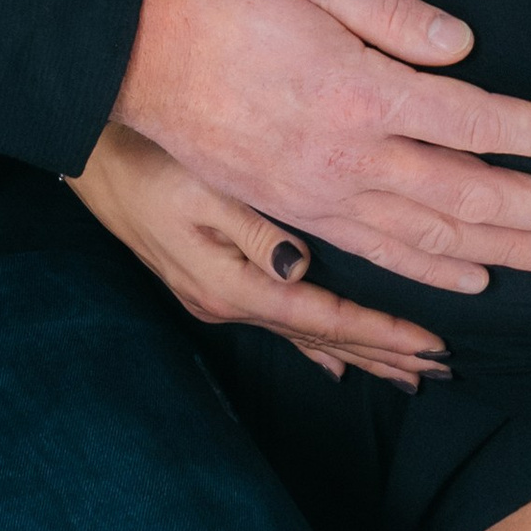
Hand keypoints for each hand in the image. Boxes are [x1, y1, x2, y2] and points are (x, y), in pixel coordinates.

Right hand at [70, 125, 450, 384]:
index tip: (433, 346)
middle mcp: (227, 302)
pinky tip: (333, 358)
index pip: (324, 318)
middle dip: (383, 354)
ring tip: (405, 374)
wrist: (90, 156)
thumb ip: (251, 229)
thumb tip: (298, 269)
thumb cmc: (147, 158)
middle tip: (440, 372)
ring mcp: (215, 296)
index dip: (382, 334)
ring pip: (304, 333)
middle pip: (321, 338)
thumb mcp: (199, 186)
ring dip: (358, 351)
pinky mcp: (209, 280)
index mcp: (231, 283)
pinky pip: (280, 320)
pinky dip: (317, 338)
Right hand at [113, 0, 530, 291]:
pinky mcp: (293, 211)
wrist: (130, 52)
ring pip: (431, 238)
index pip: (478, 123)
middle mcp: (348, 156)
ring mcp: (319, 195)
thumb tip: (464, 47)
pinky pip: (378, 253)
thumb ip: (390, 12)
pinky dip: (434, 272)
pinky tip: (473, 279)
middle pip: (469, 196)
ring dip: (505, 249)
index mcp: (360, 90)